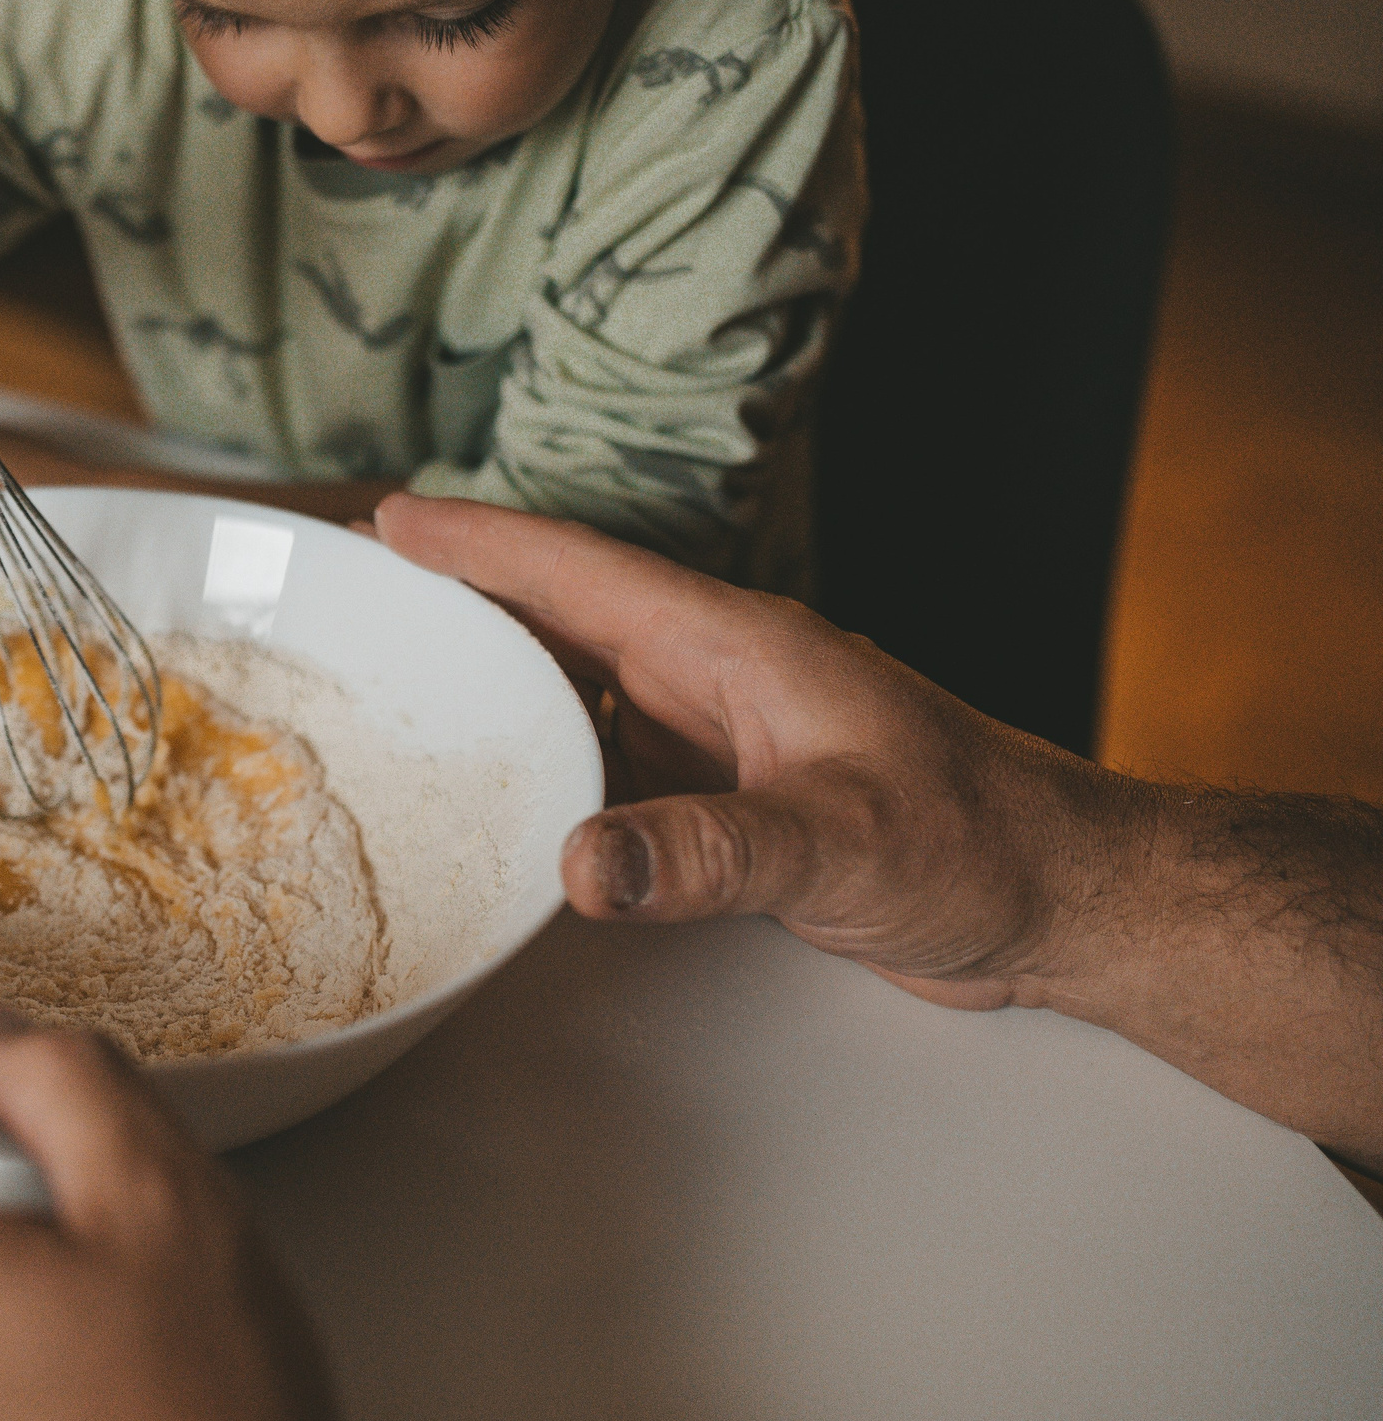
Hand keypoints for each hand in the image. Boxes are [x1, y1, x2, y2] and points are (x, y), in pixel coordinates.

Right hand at [372, 494, 1140, 1011]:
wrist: (1064, 900)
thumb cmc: (981, 841)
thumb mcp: (841, 841)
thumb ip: (711, 851)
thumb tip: (579, 867)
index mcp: (735, 645)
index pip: (583, 573)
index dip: (482, 543)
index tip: (390, 520)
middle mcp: (716, 680)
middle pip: (561, 625)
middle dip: (459, 608)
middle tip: (356, 610)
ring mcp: (721, 741)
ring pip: (580, 702)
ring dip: (497, 697)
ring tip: (398, 703)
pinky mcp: (731, 804)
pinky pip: (613, 775)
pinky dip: (547, 781)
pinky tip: (504, 811)